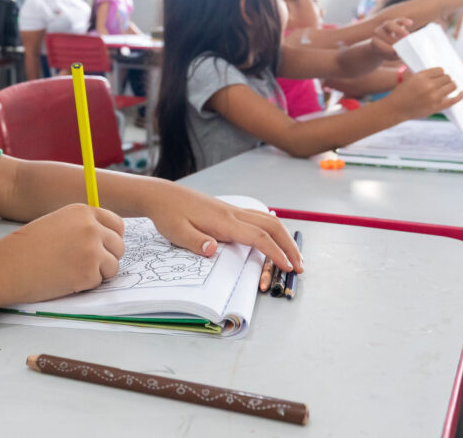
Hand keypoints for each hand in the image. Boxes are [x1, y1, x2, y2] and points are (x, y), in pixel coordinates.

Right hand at [0, 204, 124, 305]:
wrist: (8, 266)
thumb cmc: (27, 246)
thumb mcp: (58, 223)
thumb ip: (82, 226)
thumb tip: (106, 239)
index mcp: (83, 211)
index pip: (117, 224)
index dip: (111, 238)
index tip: (103, 247)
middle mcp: (91, 227)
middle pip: (119, 246)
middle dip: (107, 257)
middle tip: (85, 264)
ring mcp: (92, 250)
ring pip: (113, 265)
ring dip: (98, 272)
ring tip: (73, 271)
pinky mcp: (88, 273)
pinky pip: (100, 281)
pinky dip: (86, 284)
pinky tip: (66, 279)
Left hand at [142, 193, 302, 274]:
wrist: (162, 195)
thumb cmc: (168, 215)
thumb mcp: (176, 232)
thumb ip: (195, 242)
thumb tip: (213, 249)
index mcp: (224, 222)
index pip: (258, 237)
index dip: (276, 253)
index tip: (287, 267)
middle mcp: (233, 214)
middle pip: (271, 226)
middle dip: (289, 246)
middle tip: (299, 266)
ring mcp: (232, 210)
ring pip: (268, 220)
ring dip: (284, 236)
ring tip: (293, 255)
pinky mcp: (229, 211)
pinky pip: (258, 217)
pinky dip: (273, 228)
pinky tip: (274, 237)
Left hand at [371, 18, 412, 58]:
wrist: (384, 45)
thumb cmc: (386, 52)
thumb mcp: (389, 55)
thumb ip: (394, 54)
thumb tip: (404, 54)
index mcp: (374, 42)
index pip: (376, 43)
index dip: (385, 48)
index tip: (395, 52)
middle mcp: (378, 32)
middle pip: (381, 33)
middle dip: (393, 40)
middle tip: (403, 45)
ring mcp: (386, 26)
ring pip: (389, 24)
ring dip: (398, 30)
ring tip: (407, 36)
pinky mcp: (395, 22)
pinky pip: (398, 20)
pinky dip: (404, 21)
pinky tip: (410, 23)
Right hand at [386, 67, 462, 119]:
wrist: (395, 108)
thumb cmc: (401, 93)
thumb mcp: (410, 78)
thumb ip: (424, 75)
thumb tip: (440, 71)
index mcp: (421, 76)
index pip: (440, 70)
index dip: (440, 73)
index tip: (438, 76)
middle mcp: (429, 85)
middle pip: (447, 77)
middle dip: (446, 79)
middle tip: (442, 83)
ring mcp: (433, 97)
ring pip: (452, 86)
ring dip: (451, 85)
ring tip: (448, 87)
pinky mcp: (436, 107)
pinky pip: (453, 100)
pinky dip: (460, 96)